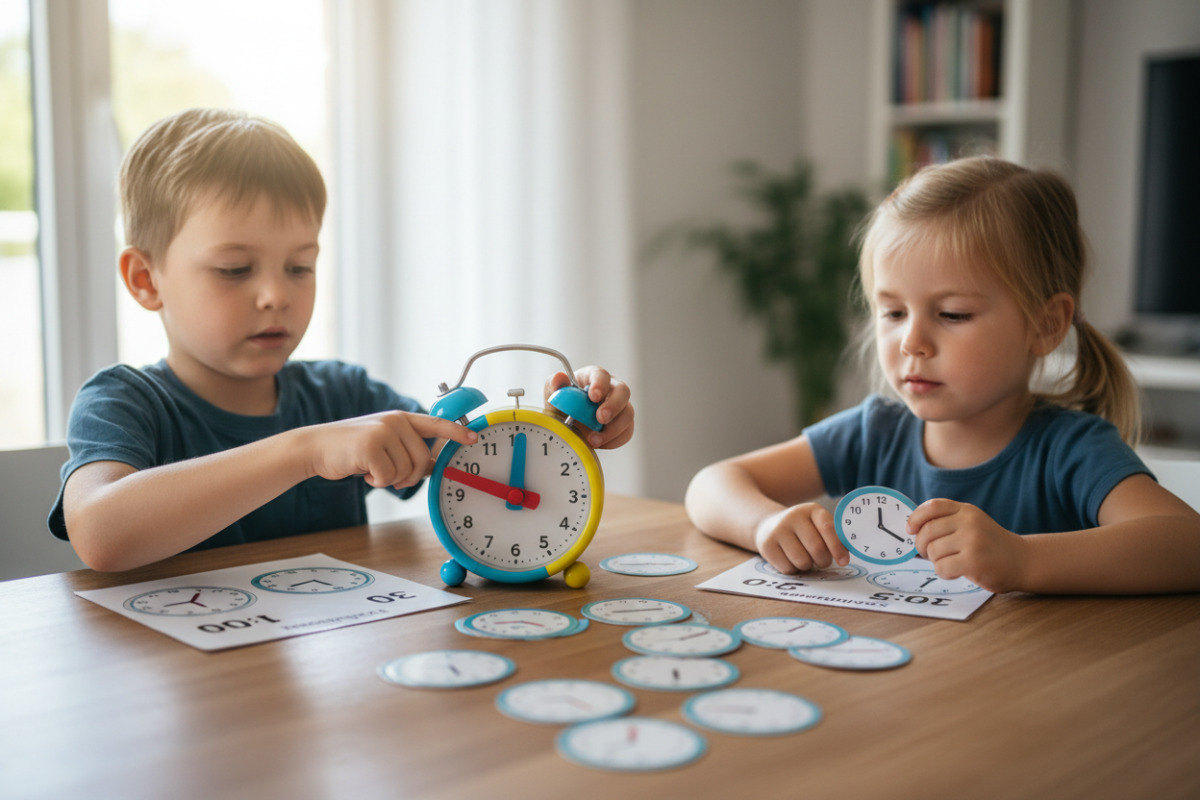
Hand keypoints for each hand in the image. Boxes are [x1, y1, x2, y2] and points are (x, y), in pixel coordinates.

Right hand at [303, 411, 477, 489]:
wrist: (316, 447)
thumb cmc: (353, 449)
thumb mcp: (384, 444)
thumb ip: (409, 450)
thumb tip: (434, 463)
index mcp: (401, 419)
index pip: (436, 424)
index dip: (457, 432)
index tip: (474, 438)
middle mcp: (395, 421)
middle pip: (422, 459)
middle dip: (410, 476)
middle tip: (391, 477)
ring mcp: (383, 431)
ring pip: (406, 470)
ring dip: (391, 479)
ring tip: (374, 471)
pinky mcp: (370, 446)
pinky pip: (389, 476)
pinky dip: (378, 482)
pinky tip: (365, 473)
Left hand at [545, 366, 633, 449]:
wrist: (566, 426)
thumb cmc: (562, 405)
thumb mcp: (553, 395)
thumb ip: (554, 385)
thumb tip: (559, 378)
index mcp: (594, 377)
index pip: (602, 375)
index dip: (600, 384)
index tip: (593, 396)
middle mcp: (611, 390)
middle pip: (623, 391)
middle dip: (613, 406)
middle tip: (600, 418)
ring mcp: (620, 408)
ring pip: (628, 414)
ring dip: (613, 429)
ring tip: (594, 439)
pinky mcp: (623, 426)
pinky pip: (626, 432)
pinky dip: (614, 440)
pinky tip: (599, 443)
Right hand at [753, 503, 848, 573]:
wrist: (768, 525)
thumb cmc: (803, 530)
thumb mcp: (818, 525)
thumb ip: (833, 537)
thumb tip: (845, 555)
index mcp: (812, 510)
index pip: (828, 528)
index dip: (838, 547)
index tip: (843, 562)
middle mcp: (793, 517)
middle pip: (816, 549)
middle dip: (823, 561)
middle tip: (822, 561)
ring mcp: (778, 530)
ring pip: (802, 561)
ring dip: (807, 566)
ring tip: (804, 558)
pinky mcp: (766, 545)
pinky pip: (788, 568)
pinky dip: (793, 570)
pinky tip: (790, 560)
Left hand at [908, 499, 1028, 592]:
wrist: (1022, 561)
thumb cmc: (990, 545)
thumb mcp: (972, 524)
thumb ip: (947, 523)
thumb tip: (911, 531)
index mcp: (966, 511)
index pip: (933, 506)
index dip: (916, 518)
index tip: (910, 530)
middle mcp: (969, 522)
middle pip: (927, 531)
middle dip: (921, 545)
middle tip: (928, 554)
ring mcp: (972, 541)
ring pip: (932, 551)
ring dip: (936, 561)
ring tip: (951, 562)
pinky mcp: (973, 561)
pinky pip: (941, 567)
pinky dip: (944, 573)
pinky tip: (956, 572)